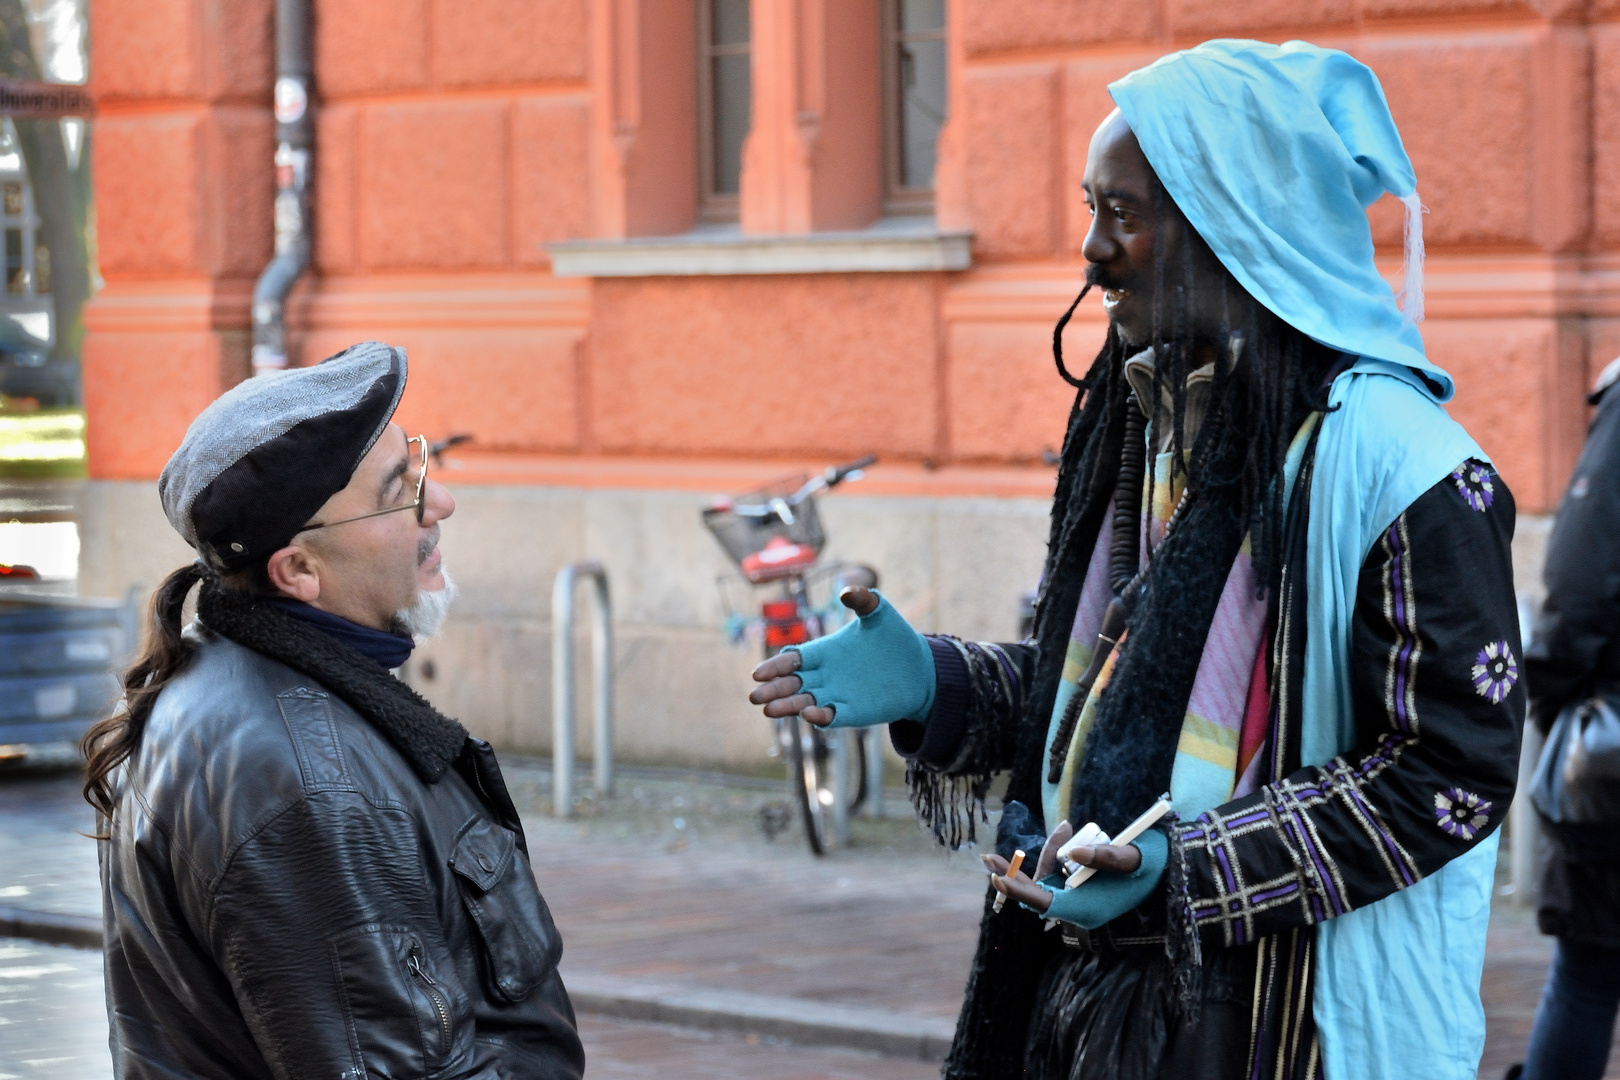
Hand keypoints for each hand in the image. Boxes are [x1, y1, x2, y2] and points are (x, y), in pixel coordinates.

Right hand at [748, 587, 933, 728]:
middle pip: (791, 684)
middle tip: (755, 696)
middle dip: (773, 689)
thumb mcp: (879, 613)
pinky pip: (830, 716)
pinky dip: (819, 717)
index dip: (775, 666)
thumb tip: (846, 592)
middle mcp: (824, 675)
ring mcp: (836, 695)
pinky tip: (809, 714)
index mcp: (824, 651)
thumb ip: (863, 600)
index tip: (759, 673)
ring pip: (804, 703)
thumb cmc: (895, 637)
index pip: (792, 660)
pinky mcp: (852, 711)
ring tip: (769, 709)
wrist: (921, 668)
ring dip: (787, 706)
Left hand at [980, 820, 1142, 912]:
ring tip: (1066, 827)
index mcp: (1087, 909)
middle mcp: (1078, 908)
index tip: (998, 879)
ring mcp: (1077, 899)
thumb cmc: (1155, 865)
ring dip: (1045, 854)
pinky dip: (1055, 855)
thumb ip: (1106, 857)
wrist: (1171, 871)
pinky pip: (1057, 874)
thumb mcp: (1134, 857)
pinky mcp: (1079, 889)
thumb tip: (1072, 853)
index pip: (1044, 903)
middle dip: (1013, 875)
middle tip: (987, 857)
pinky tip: (1064, 834)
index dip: (1019, 892)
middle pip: (1036, 893)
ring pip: (1047, 879)